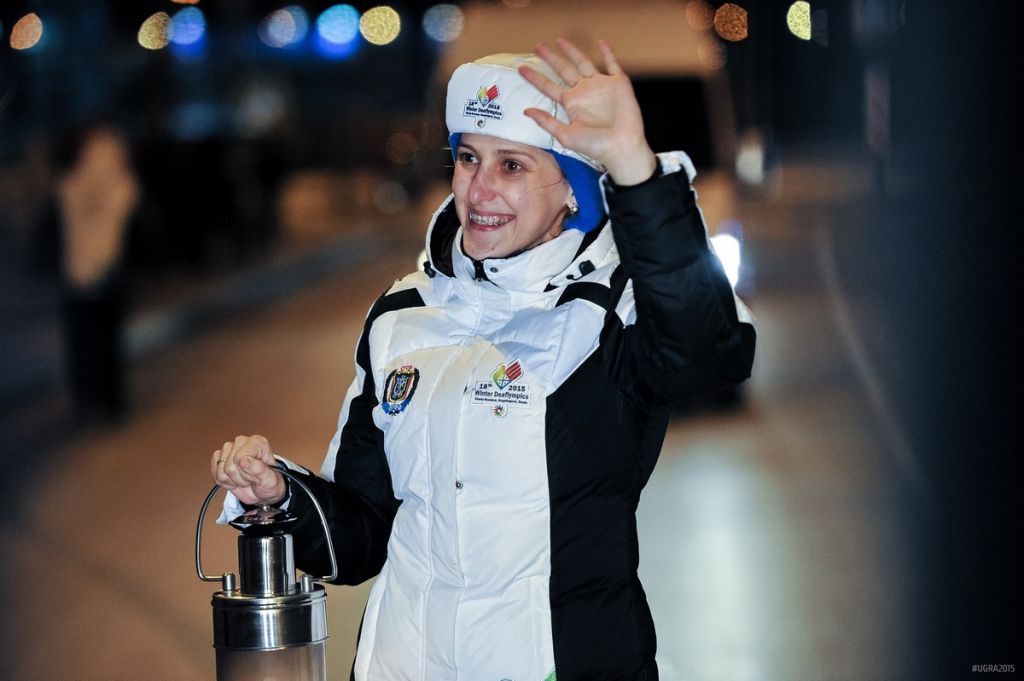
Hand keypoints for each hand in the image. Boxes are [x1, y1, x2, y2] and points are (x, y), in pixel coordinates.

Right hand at [211, 434, 286, 505]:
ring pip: (221, 470)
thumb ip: (258, 469)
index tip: (257, 476)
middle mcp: (242, 442)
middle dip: (240, 478)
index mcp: (257, 443)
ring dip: (232, 480)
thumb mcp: (270, 480)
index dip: (246, 472)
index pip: (240, 457)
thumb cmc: (269, 484)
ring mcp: (229, 449)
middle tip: (251, 479)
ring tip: (243, 478)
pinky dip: (224, 482)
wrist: (262, 492)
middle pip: (229, 466)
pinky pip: (215, 473)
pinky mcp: (219, 458)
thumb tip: (244, 460)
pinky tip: (234, 479)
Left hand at [519, 38, 656, 185]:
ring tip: (560, 40)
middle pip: (563, 70)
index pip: (549, 86)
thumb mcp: (565, 135)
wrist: (620, 146)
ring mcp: (601, 86)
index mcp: (571, 103)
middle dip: (551, 58)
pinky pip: (613, 64)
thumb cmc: (594, 145)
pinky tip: (602, 42)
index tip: (521, 69)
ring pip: (583, 62)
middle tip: (537, 47)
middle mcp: (584, 92)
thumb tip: (525, 111)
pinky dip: (608, 53)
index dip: (535, 77)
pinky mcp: (618, 83)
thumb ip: (546, 122)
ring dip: (573, 51)